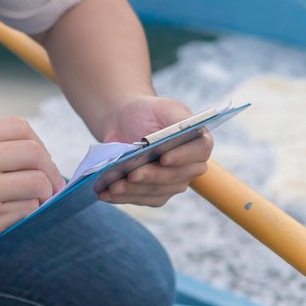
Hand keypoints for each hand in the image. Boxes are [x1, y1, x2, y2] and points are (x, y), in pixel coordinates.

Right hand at [0, 117, 64, 268]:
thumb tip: (34, 152)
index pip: (20, 127)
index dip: (38, 142)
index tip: (39, 158)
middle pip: (34, 153)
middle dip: (49, 169)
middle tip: (50, 182)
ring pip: (37, 182)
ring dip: (44, 192)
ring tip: (37, 199)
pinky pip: (27, 209)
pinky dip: (31, 211)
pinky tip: (20, 212)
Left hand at [96, 95, 212, 207]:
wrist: (127, 122)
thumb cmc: (149, 112)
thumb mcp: (166, 107)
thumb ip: (178, 119)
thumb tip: (177, 135)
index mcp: (198, 142)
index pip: (199, 152)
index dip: (183, 157)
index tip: (164, 158)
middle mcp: (190, 167)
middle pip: (175, 177)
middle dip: (151, 176)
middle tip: (132, 174)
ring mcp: (172, 184)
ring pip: (156, 191)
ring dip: (133, 191)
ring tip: (113, 186)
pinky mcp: (154, 194)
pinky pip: (140, 199)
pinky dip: (122, 197)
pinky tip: (106, 193)